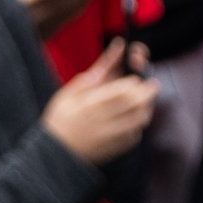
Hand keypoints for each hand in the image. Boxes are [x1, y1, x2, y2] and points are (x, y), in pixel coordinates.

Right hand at [40, 39, 155, 166]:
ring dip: (145, 106)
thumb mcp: (70, 92)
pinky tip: (130, 118)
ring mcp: (110, 137)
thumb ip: (98, 70)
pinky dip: (137, 124)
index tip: (138, 75)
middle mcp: (102, 121)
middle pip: (137, 103)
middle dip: (147, 91)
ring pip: (140, 118)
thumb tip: (119, 46)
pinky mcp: (115, 149)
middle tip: (149, 84)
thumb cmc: (61, 118)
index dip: (135, 79)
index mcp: (90, 104)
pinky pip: (135, 134)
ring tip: (140, 100)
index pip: (123, 89)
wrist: (52, 156)